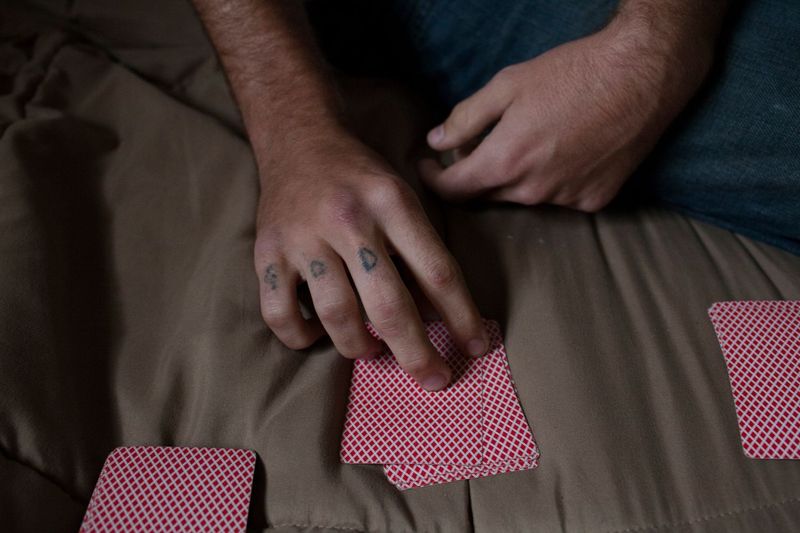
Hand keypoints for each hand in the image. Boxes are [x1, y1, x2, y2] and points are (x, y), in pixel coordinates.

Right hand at [254, 125, 488, 390]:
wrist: (298, 139)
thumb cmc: (359, 176)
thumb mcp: (401, 195)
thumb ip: (419, 248)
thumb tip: (439, 314)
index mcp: (392, 203)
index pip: (437, 271)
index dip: (462, 317)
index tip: (477, 347)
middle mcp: (348, 220)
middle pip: (390, 305)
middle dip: (417, 353)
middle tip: (434, 379)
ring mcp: (304, 238)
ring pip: (337, 316)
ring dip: (360, 346)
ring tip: (370, 349)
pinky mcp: (268, 251)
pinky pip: (280, 313)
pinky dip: (300, 337)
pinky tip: (317, 335)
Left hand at [420, 15, 711, 210]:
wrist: (642, 76)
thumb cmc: (573, 73)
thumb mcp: (508, 84)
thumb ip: (466, 118)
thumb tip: (436, 141)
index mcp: (505, 162)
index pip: (454, 190)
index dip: (434, 180)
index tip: (429, 167)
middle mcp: (532, 191)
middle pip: (487, 195)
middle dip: (475, 174)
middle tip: (480, 144)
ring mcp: (566, 200)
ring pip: (524, 197)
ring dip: (516, 177)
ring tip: (532, 139)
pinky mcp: (595, 201)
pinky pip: (560, 197)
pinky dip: (553, 180)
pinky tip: (566, 151)